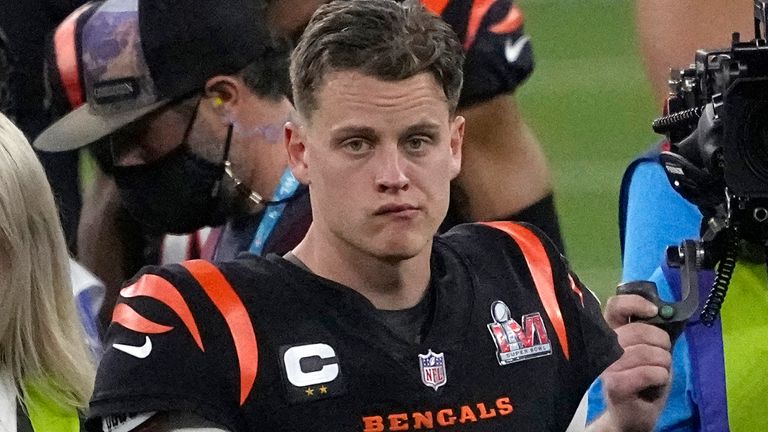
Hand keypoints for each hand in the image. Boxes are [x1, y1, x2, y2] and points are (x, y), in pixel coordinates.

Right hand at [593, 294, 672, 431]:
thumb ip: (649, 331)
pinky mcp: (615, 385)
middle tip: (662, 356)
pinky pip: (650, 372)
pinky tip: (655, 384)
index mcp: (611, 333)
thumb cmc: (642, 380)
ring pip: (648, 353)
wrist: (632, 415)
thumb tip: (663, 313)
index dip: (635, 303)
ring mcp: (607, 366)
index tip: (652, 311)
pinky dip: (661, 378)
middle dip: (662, 343)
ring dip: (663, 364)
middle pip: (640, 330)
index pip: (615, 306)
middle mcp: (604, 347)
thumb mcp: (647, 350)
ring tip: (657, 373)